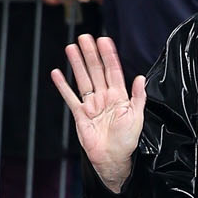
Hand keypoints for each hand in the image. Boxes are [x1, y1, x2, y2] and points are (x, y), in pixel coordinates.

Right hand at [51, 35, 145, 193]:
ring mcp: (91, 105)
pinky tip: (57, 73)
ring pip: (83, 80)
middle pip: (96, 71)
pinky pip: (70, 98)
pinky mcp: (80, 115)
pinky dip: (63, 86)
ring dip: (77, 64)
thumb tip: (140, 78)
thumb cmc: (127, 141)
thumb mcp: (137, 117)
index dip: (108, 56)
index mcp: (119, 97)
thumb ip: (138, 97)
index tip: (104, 40)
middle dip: (91, 54)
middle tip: (84, 37)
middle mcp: (104, 98)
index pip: (113, 71)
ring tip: (71, 47)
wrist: (113, 159)